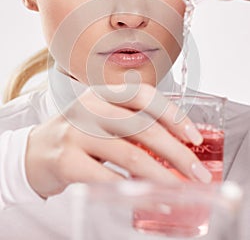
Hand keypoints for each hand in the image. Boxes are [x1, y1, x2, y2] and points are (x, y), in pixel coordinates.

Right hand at [25, 84, 209, 198]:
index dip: (173, 115)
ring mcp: (76, 132)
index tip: (193, 137)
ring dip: (161, 176)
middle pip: (143, 127)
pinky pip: (108, 178)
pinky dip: (133, 192)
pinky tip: (149, 199)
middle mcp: (90, 108)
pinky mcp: (66, 160)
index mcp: (102, 93)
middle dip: (177, 152)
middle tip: (196, 172)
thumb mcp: (102, 119)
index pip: (145, 96)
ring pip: (130, 155)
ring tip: (179, 190)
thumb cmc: (77, 135)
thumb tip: (175, 147)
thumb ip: (131, 125)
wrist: (35, 152)